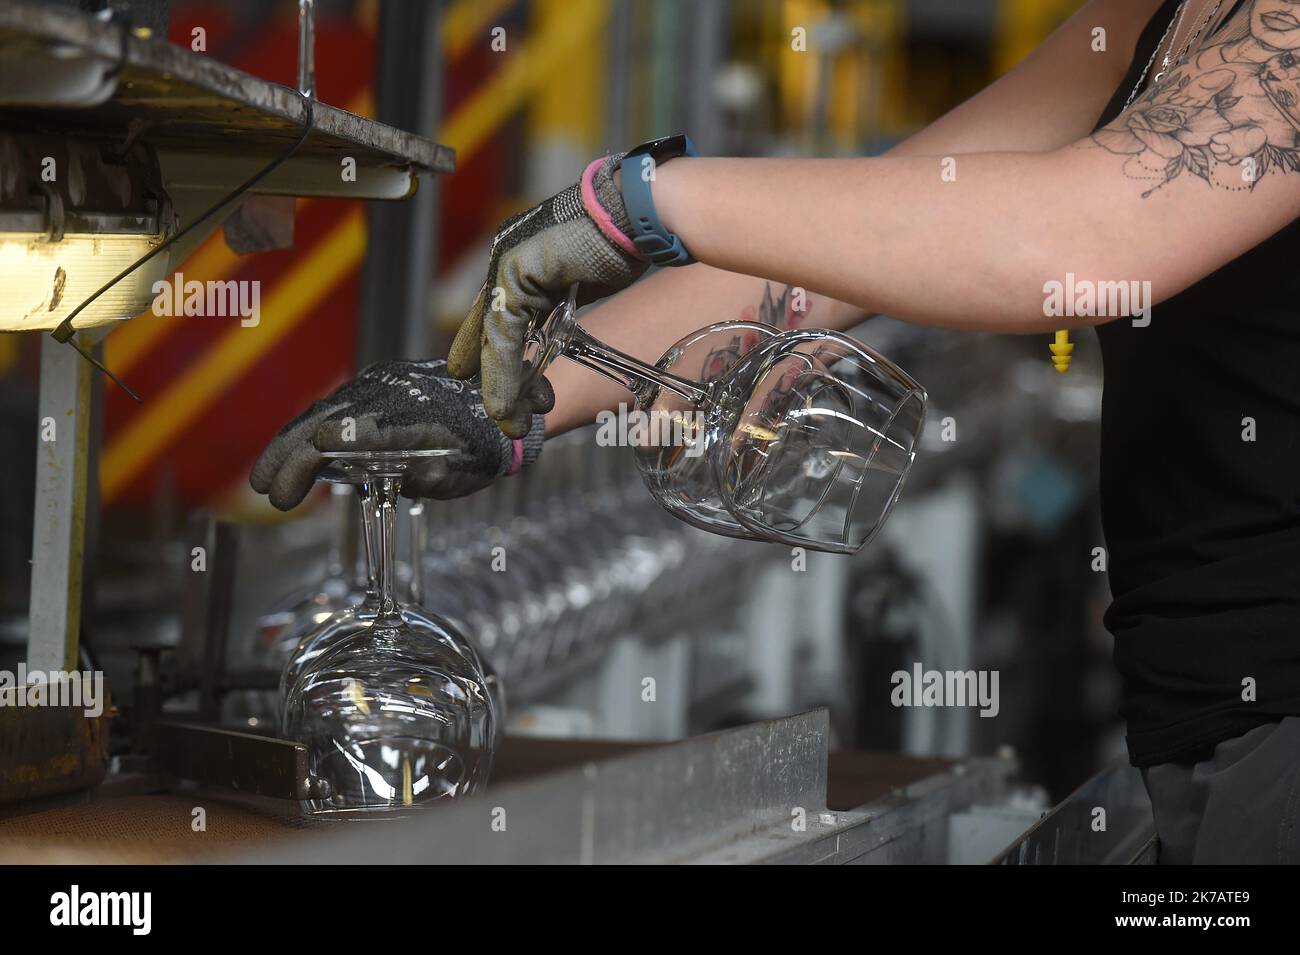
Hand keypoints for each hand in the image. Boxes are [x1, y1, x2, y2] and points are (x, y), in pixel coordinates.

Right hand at [249, 359, 552, 509]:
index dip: (316, 459)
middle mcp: (392, 394)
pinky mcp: (376, 383)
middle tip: (266, 492)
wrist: (506, 402)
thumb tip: (381, 479)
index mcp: (414, 419)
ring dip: (291, 444)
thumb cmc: (486, 447)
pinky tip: (293, 456)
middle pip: (326, 422)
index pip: (355, 434)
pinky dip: (308, 431)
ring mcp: (381, 384)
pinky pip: (335, 406)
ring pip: (324, 412)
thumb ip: (423, 478)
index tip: (289, 487)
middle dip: (289, 458)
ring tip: (267, 480)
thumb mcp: (461, 475)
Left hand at [447, 153, 646, 433]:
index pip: (500, 315)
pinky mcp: (513, 272)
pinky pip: (503, 332)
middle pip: (492, 329)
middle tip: (506, 415)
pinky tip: (509, 400)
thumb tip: (557, 327)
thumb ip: (562, 301)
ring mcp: (507, 263)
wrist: (635, 211)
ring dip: (501, 384)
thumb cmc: (623, 239)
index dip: (492, 354)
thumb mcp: (584, 278)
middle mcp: (507, 259)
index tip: (495, 388)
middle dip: (496, 378)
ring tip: (512, 419)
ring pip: (494, 336)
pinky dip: (504, 371)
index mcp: (522, 258)